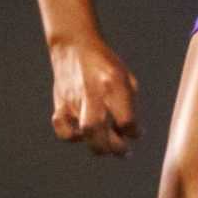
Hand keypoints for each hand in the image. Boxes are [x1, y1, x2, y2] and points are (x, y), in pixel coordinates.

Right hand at [48, 37, 140, 156]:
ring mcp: (75, 99)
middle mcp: (93, 93)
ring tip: (106, 146)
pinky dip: (73, 137)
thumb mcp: (126, 77)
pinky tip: (82, 134)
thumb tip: (131, 134)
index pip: (126, 120)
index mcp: (114, 84)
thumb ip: (130, 104)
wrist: (75, 46)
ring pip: (84, 134)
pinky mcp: (61, 104)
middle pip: (100, 130)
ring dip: (98, 146)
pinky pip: (63, 130)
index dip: (134, 132)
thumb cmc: (105, 64)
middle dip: (114, 148)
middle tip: (123, 151)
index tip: (136, 132)